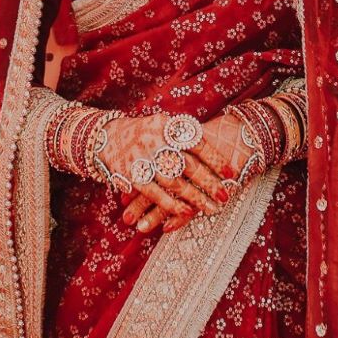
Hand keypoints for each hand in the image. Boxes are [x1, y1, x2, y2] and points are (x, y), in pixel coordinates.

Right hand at [94, 112, 231, 235]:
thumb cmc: (144, 132)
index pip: (197, 142)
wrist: (107, 136)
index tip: (230, 173)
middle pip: (188, 164)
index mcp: (168, 126)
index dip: (215, 158)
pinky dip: (172, 204)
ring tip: (212, 208)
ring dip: (195, 197)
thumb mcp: (164, 124)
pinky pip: (156, 193)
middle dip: (209, 182)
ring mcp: (144, 158)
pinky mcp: (132, 176)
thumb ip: (184, 135)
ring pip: (174, 182)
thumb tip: (214, 153)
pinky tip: (187, 213)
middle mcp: (157, 141)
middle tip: (225, 196)